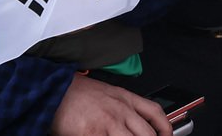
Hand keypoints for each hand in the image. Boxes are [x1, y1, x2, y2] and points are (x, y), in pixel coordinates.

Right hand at [51, 72, 170, 135]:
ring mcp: (108, 124)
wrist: (55, 90)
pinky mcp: (93, 134)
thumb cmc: (77, 92)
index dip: (165, 128)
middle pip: (147, 134)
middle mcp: (120, 111)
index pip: (155, 112)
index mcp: (125, 98)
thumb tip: (132, 123)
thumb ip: (122, 106)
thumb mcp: (107, 93)